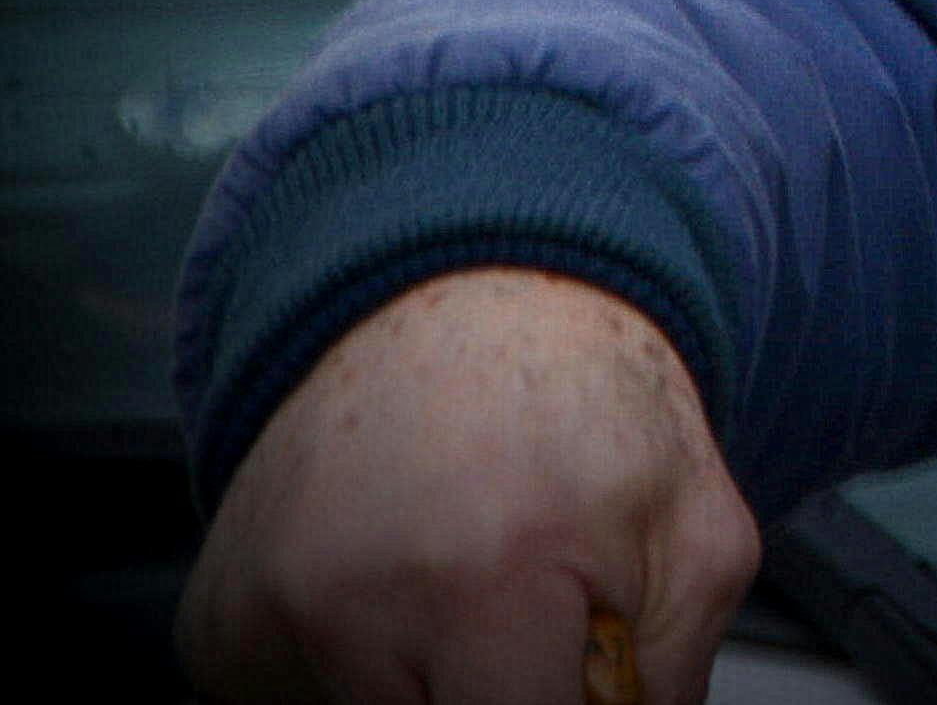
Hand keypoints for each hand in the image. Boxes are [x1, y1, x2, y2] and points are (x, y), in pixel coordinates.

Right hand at [177, 267, 762, 704]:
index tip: (574, 680)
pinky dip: (354, 673)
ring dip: (426, 692)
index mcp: (493, 578)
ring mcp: (265, 620)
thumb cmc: (588, 413)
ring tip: (466, 604)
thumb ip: (674, 676)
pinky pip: (295, 700)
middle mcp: (353, 603)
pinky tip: (395, 588)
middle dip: (495, 700)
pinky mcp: (213, 630)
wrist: (467, 299)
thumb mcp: (696, 536)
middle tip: (528, 635)